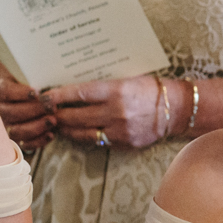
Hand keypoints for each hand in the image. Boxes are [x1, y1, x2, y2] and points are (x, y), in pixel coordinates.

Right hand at [0, 75, 54, 152]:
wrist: (13, 100)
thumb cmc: (22, 89)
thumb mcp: (21, 81)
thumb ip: (27, 87)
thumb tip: (39, 94)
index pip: (6, 93)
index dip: (22, 94)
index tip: (37, 92)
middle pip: (13, 113)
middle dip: (35, 110)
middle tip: (51, 107)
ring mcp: (5, 127)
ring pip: (17, 131)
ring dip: (37, 126)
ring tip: (53, 120)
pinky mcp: (16, 139)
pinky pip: (25, 145)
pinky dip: (38, 141)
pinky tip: (51, 134)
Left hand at [48, 75, 169, 148]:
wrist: (178, 109)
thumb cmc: (151, 89)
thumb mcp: (127, 80)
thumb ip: (102, 86)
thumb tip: (74, 89)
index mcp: (117, 91)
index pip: (78, 94)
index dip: (57, 96)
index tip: (44, 97)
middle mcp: (116, 112)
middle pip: (75, 116)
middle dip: (57, 114)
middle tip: (47, 112)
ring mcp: (120, 130)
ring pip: (81, 132)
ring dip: (67, 128)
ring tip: (59, 123)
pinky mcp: (124, 143)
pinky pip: (97, 142)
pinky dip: (84, 137)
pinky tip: (78, 132)